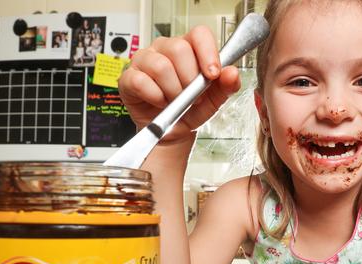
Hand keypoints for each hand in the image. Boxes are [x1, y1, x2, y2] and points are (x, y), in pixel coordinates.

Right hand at [118, 26, 240, 141]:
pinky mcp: (129, 78)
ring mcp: (145, 61)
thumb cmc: (191, 111)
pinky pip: (141, 81)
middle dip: (190, 79)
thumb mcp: (214, 101)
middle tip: (192, 96)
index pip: (199, 34)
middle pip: (179, 48)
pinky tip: (160, 102)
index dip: (208, 52)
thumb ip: (226, 86)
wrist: (173, 132)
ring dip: (173, 91)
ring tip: (175, 101)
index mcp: (188, 49)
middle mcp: (165, 49)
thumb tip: (232, 73)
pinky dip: (155, 97)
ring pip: (161, 66)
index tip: (212, 74)